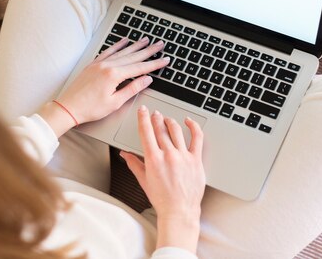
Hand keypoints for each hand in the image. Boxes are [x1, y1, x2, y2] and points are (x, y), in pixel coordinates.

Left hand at [39, 37, 168, 136]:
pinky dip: (118, 45)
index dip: (154, 64)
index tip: (165, 60)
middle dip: (148, 51)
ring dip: (135, 46)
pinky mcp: (93, 64)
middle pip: (133, 56)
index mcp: (114, 75)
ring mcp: (100, 63)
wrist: (68, 107)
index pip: (140, 68)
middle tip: (160, 45)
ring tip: (146, 40)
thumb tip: (146, 80)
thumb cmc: (90, 108)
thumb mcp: (115, 102)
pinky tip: (124, 41)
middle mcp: (107, 66)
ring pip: (122, 52)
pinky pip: (108, 51)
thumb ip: (132, 89)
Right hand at [121, 106, 205, 252]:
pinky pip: (197, 138)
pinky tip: (189, 122)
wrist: (179, 211)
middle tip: (154, 113)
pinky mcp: (196, 159)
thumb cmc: (162, 199)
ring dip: (170, 121)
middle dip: (156, 118)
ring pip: (176, 130)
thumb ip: (134, 164)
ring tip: (167, 119)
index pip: (146, 132)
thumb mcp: (144, 180)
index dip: (143, 118)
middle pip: (160, 129)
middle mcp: (168, 155)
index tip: (143, 110)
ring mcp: (183, 156)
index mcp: (153, 159)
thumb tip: (124, 154)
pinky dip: (193, 127)